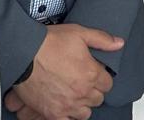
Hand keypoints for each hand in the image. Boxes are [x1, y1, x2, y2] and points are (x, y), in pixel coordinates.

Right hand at [5, 23, 122, 119]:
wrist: (24, 53)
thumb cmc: (50, 42)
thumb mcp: (79, 33)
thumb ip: (102, 39)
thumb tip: (119, 43)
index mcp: (92, 74)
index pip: (107, 84)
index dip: (101, 77)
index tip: (93, 72)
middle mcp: (83, 92)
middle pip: (97, 99)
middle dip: (92, 90)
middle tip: (82, 81)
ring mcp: (68, 105)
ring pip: (85, 113)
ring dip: (82, 105)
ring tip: (73, 94)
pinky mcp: (53, 113)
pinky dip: (68, 116)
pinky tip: (64, 107)